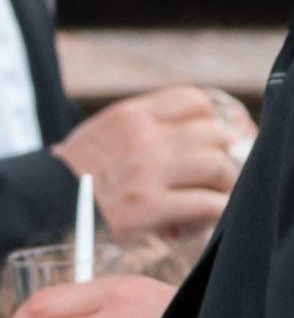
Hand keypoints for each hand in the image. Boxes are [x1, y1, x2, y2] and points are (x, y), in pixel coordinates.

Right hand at [63, 88, 245, 239]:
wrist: (45, 202)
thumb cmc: (78, 171)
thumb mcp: (105, 131)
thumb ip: (145, 125)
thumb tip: (196, 128)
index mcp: (131, 115)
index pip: (194, 100)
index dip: (210, 121)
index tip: (211, 139)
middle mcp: (143, 138)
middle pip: (214, 134)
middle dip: (224, 155)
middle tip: (219, 173)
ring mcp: (149, 171)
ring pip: (217, 166)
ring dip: (225, 184)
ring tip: (217, 195)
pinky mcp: (150, 206)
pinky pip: (207, 203)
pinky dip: (217, 211)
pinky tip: (210, 216)